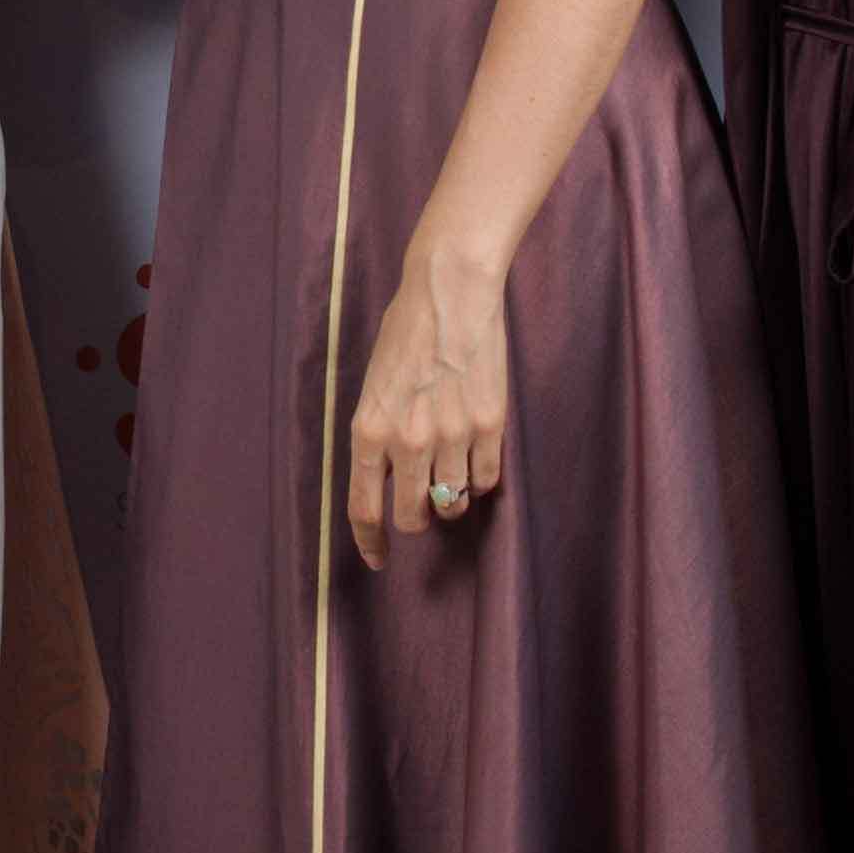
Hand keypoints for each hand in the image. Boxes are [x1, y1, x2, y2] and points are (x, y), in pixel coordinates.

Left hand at [347, 241, 508, 571]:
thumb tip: (387, 482)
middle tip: (421, 501)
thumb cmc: (406, 333)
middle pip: (412, 516)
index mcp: (370, 430)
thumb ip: (378, 436)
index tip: (378, 559)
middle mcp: (408, 440)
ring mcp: (452, 436)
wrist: (450, 292)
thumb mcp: (374, 386)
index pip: (364, 509)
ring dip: (450, 498)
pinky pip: (485, 479)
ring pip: (452, 504)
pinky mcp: (489, 425)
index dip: (370, 541)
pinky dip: (479, 477)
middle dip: (415, 516)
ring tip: (450, 470)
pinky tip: (475, 454)